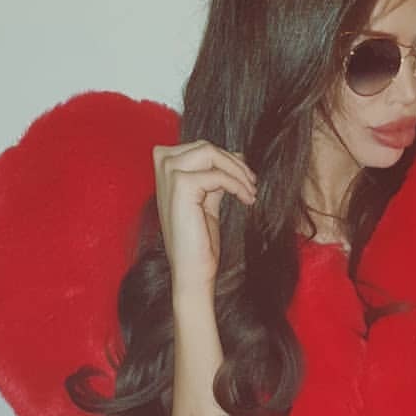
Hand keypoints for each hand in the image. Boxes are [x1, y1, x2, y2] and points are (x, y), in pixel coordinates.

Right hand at [152, 141, 256, 295]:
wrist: (192, 268)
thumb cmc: (198, 239)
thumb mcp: (207, 198)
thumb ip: (216, 175)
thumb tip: (237, 154)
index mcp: (165, 166)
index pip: (202, 147)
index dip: (227, 159)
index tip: (245, 177)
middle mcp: (162, 164)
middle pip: (207, 147)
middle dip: (235, 164)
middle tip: (252, 183)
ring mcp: (169, 173)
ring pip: (212, 154)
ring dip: (238, 172)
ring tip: (251, 191)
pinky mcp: (181, 184)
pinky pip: (218, 175)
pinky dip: (237, 185)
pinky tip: (247, 199)